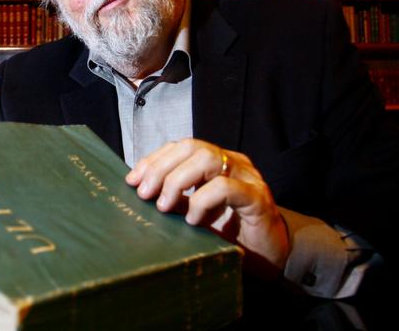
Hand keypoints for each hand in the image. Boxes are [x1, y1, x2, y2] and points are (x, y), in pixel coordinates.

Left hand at [125, 139, 289, 277]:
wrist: (273, 259)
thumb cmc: (231, 235)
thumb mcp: (195, 214)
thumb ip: (175, 199)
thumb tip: (140, 191)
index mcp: (216, 163)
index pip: (180, 147)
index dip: (154, 160)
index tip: (132, 180)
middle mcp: (232, 163)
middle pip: (191, 146)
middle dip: (161, 167)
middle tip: (144, 194)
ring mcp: (247, 178)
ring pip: (207, 159)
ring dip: (177, 181)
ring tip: (163, 205)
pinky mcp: (258, 198)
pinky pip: (226, 187)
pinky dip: (202, 201)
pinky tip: (193, 220)